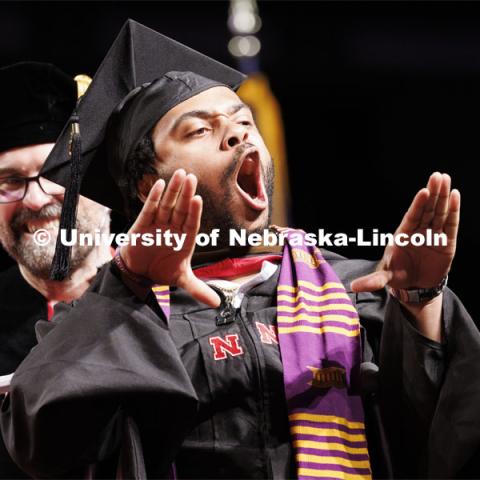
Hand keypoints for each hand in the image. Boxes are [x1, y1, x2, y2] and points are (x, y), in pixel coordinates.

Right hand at [120, 169, 219, 307]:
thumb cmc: (161, 271)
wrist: (138, 274)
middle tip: (192, 177)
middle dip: (185, 194)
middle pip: (180, 209)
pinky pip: (149, 208)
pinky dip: (154, 197)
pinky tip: (160, 184)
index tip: (198, 199)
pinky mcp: (143, 224)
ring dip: (172, 190)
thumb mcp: (181, 280)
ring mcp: (158, 224)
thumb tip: (217, 304)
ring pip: (167, 205)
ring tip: (180, 175)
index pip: (191, 223)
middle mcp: (173, 229)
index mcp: (184, 239)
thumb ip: (198, 289)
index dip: (194, 212)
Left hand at [351, 172, 459, 292]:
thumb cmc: (398, 276)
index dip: (418, 204)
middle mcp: (418, 231)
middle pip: (427, 210)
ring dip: (443, 197)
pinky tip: (455, 196)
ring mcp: (432, 235)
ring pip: (439, 213)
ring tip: (446, 179)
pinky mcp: (446, 242)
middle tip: (437, 176)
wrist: (415, 286)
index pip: (412, 217)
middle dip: (432, 193)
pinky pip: (450, 224)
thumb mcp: (385, 278)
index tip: (423, 191)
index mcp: (403, 235)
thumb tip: (353, 287)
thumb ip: (373, 281)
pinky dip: (453, 211)